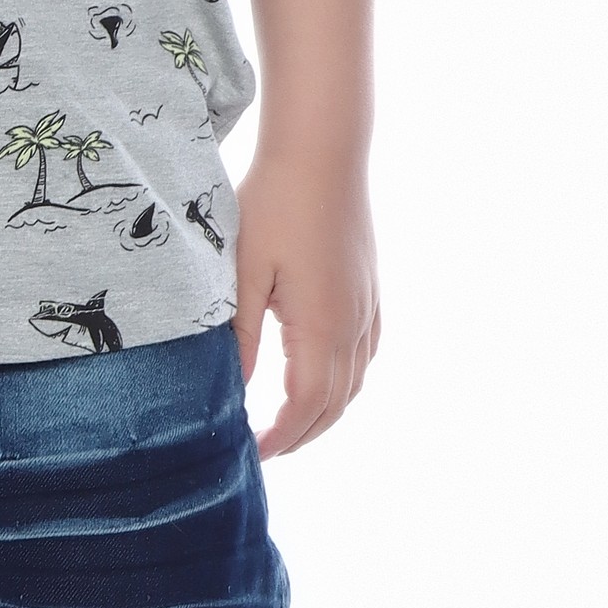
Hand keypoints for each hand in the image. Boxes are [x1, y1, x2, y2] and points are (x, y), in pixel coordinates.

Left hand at [230, 148, 379, 459]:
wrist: (323, 153)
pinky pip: (365, 355)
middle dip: (301, 434)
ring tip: (287, 425)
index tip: (253, 454)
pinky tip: (321, 380)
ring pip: (354, 383)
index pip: (306, 405)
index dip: (282, 438)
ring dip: (324, 412)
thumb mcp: (244, 271)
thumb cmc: (275, 205)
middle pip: (334, 404)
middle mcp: (354, 325)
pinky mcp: (371, 291)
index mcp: (322, 326)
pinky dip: (343, 382)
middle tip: (264, 450)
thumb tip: (236, 388)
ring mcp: (368, 309)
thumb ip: (241, 333)